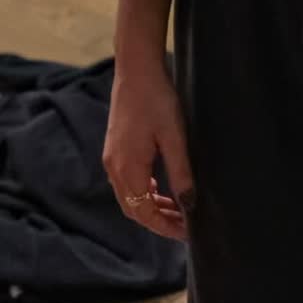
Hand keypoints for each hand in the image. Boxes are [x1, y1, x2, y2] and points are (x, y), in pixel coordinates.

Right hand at [103, 60, 194, 241]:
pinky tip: (160, 188)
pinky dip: (144, 191)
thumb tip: (189, 204)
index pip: (143, 212)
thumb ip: (181, 172)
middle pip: (133, 209)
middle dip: (158, 221)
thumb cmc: (156, 99)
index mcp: (127, 168)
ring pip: (129, 196)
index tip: (187, 233)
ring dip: (151, 206)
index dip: (164, 227)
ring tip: (177, 209)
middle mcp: (114, 167)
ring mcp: (112, 157)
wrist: (136, 69)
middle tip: (185, 225)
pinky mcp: (115, 148)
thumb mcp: (174, 137)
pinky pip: (127, 181)